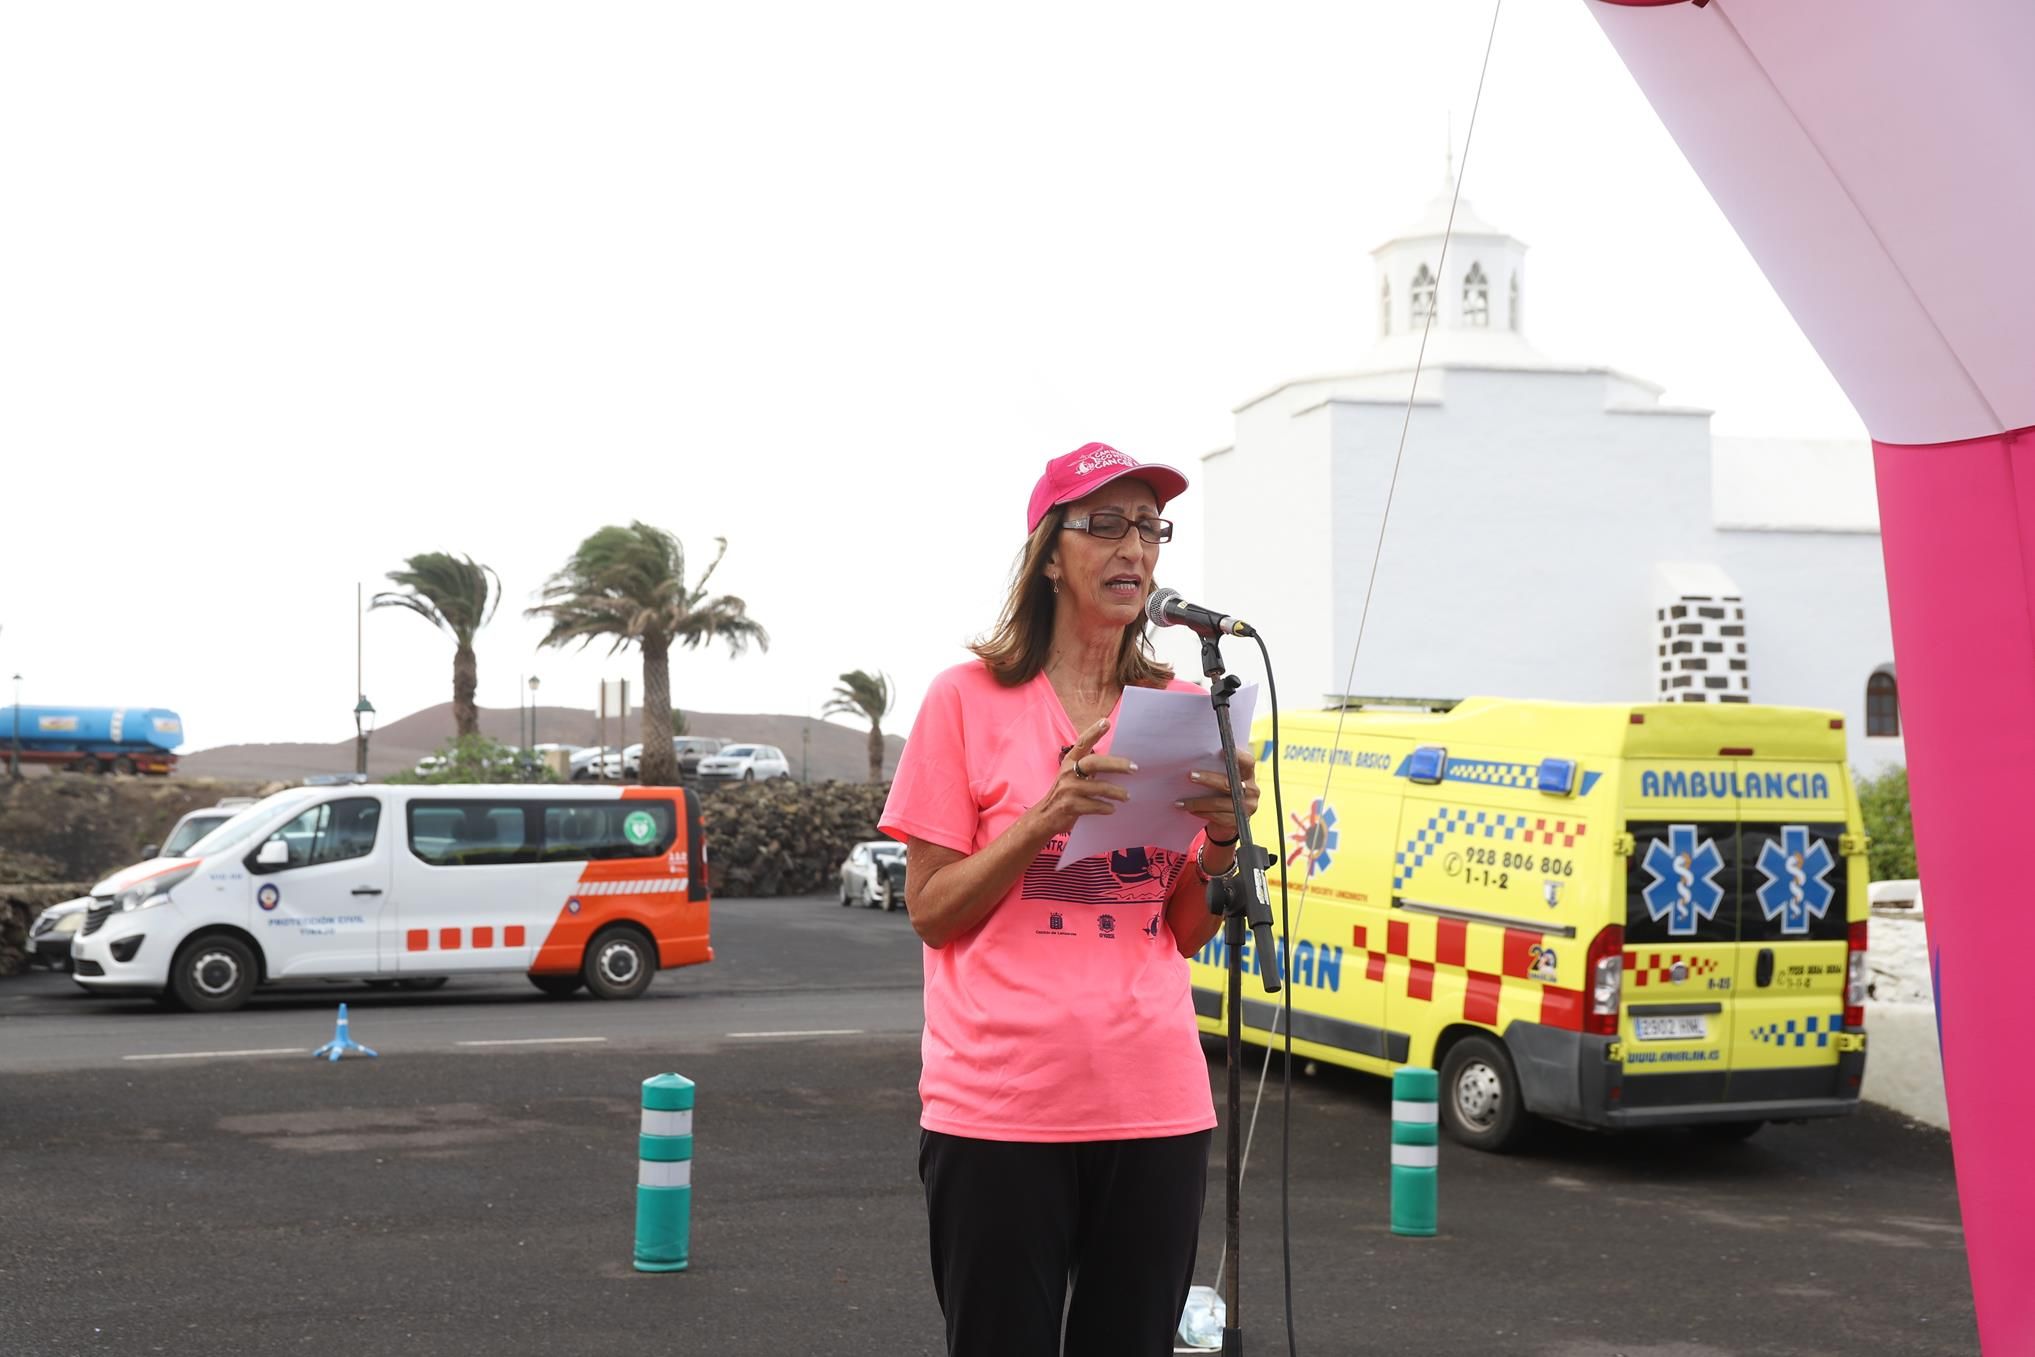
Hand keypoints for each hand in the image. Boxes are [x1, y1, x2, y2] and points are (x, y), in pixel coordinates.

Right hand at [1029, 718, 1135, 837]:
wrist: (1044, 816)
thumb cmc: (1065, 793)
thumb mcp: (1071, 775)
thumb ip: (1087, 768)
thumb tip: (1118, 764)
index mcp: (1069, 762)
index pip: (1082, 743)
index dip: (1093, 732)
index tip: (1106, 722)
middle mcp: (1068, 772)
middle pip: (1094, 763)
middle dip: (1116, 764)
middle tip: (1133, 768)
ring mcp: (1068, 789)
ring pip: (1099, 787)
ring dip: (1116, 792)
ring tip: (1126, 796)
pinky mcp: (1070, 806)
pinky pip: (1095, 805)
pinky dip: (1106, 807)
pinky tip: (1111, 809)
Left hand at [1175, 746, 1258, 844]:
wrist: (1228, 822)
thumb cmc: (1221, 794)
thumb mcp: (1224, 780)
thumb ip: (1218, 770)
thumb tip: (1192, 760)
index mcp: (1248, 774)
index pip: (1248, 762)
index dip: (1237, 756)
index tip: (1221, 751)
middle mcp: (1251, 790)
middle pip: (1228, 783)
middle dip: (1207, 779)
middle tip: (1190, 776)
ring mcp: (1247, 807)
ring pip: (1219, 803)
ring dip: (1197, 802)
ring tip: (1180, 802)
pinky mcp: (1239, 821)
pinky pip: (1217, 816)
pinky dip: (1201, 813)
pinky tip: (1190, 810)